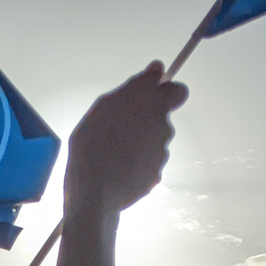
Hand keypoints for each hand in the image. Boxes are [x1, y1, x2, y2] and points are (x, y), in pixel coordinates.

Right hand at [64, 62, 187, 216]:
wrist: (95, 193)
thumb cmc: (91, 147)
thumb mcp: (102, 108)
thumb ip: (132, 88)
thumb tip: (156, 72)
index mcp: (149, 102)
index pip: (173, 87)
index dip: (160, 90)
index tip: (145, 93)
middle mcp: (162, 124)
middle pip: (163, 114)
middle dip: (148, 116)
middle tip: (124, 125)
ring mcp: (162, 151)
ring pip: (155, 139)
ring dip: (141, 140)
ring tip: (115, 151)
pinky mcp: (157, 172)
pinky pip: (149, 161)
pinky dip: (138, 162)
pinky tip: (119, 168)